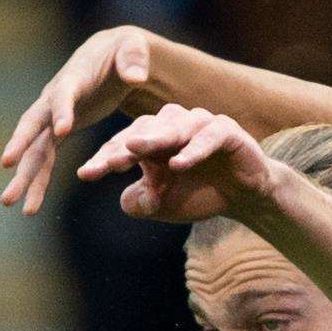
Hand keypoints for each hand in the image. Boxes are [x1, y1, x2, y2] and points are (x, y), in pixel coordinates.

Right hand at [0, 26, 155, 214]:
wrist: (113, 57)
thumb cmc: (126, 51)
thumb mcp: (133, 49)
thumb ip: (134, 59)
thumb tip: (135, 76)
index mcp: (74, 78)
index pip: (64, 94)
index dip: (62, 110)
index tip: (62, 131)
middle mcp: (55, 99)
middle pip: (33, 123)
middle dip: (20, 144)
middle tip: (7, 166)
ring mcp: (53, 117)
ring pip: (33, 149)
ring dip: (24, 176)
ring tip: (10, 203)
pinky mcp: (58, 132)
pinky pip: (44, 159)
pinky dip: (38, 181)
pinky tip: (30, 206)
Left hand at [76, 104, 277, 223]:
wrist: (245, 196)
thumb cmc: (200, 194)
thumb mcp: (165, 205)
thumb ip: (141, 203)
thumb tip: (125, 202)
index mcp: (154, 139)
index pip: (124, 145)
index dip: (106, 159)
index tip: (86, 175)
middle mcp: (174, 126)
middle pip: (145, 131)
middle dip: (125, 147)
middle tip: (108, 162)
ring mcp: (201, 125)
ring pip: (174, 127)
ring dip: (155, 139)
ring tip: (135, 150)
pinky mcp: (227, 131)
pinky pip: (208, 136)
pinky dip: (193, 150)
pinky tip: (178, 164)